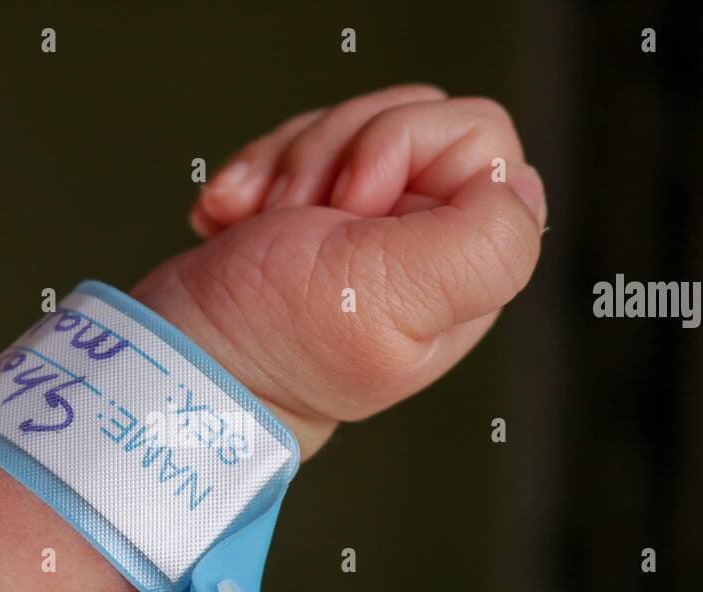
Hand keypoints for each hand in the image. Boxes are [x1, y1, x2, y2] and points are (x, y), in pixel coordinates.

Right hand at [132, 84, 546, 458]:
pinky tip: (233, 217)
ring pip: (350, 128)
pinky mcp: (313, 216)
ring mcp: (366, 229)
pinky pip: (299, 147)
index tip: (353, 207)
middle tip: (302, 217)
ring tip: (259, 224)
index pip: (478, 144)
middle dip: (335, 154)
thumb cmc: (272, 340)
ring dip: (287, 165)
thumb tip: (522, 188)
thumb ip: (486, 245)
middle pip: (411, 119)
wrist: (180, 362)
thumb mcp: (390, 296)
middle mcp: (425, 245)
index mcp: (463, 268)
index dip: (406, 150)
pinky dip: (255, 174)